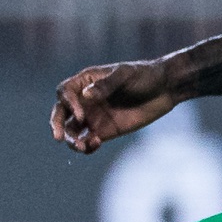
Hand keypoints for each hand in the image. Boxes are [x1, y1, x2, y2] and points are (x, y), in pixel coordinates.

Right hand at [53, 59, 173, 152]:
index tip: (82, 114)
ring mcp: (93, 117)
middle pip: (61, 113)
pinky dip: (87, 146)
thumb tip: (86, 96)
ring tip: (82, 146)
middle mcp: (85, 100)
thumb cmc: (144, 75)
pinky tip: (96, 143)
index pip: (64, 93)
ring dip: (71, 140)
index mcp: (86, 82)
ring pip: (71, 131)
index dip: (67, 104)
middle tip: (58, 137)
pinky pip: (87, 142)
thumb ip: (106, 85)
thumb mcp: (125, 76)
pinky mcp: (104, 131)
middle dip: (56, 125)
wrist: (164, 89)